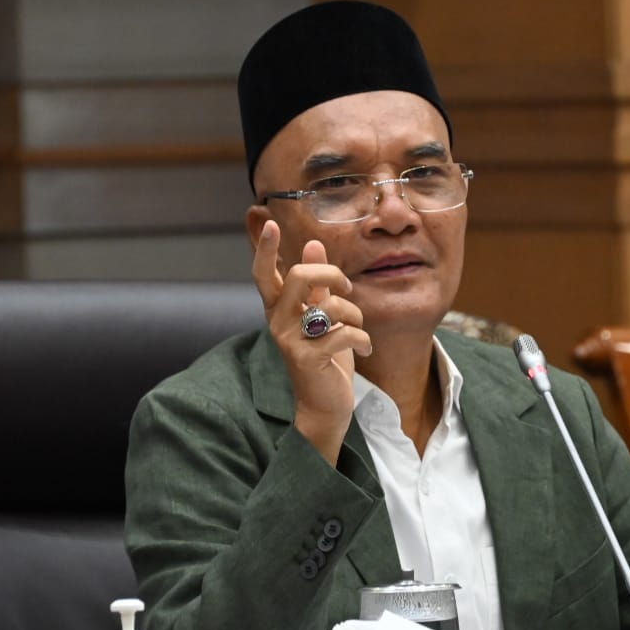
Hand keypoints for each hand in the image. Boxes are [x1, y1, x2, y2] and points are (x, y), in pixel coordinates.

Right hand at [252, 220, 370, 464]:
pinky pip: (344, 333)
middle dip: (332, 275)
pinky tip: (365, 348)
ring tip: (358, 330)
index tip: (270, 223)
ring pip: (329, 305)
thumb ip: (316, 285)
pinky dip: (363, 338)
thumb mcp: (321, 316)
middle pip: (300, 277)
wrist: (324, 406)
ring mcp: (290, 341)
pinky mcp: (307, 359)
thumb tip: (312, 246)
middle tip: (346, 288)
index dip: (266, 249)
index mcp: (279, 309)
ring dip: (354, 314)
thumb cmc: (325, 358)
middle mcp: (277, 322)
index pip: (264, 274)